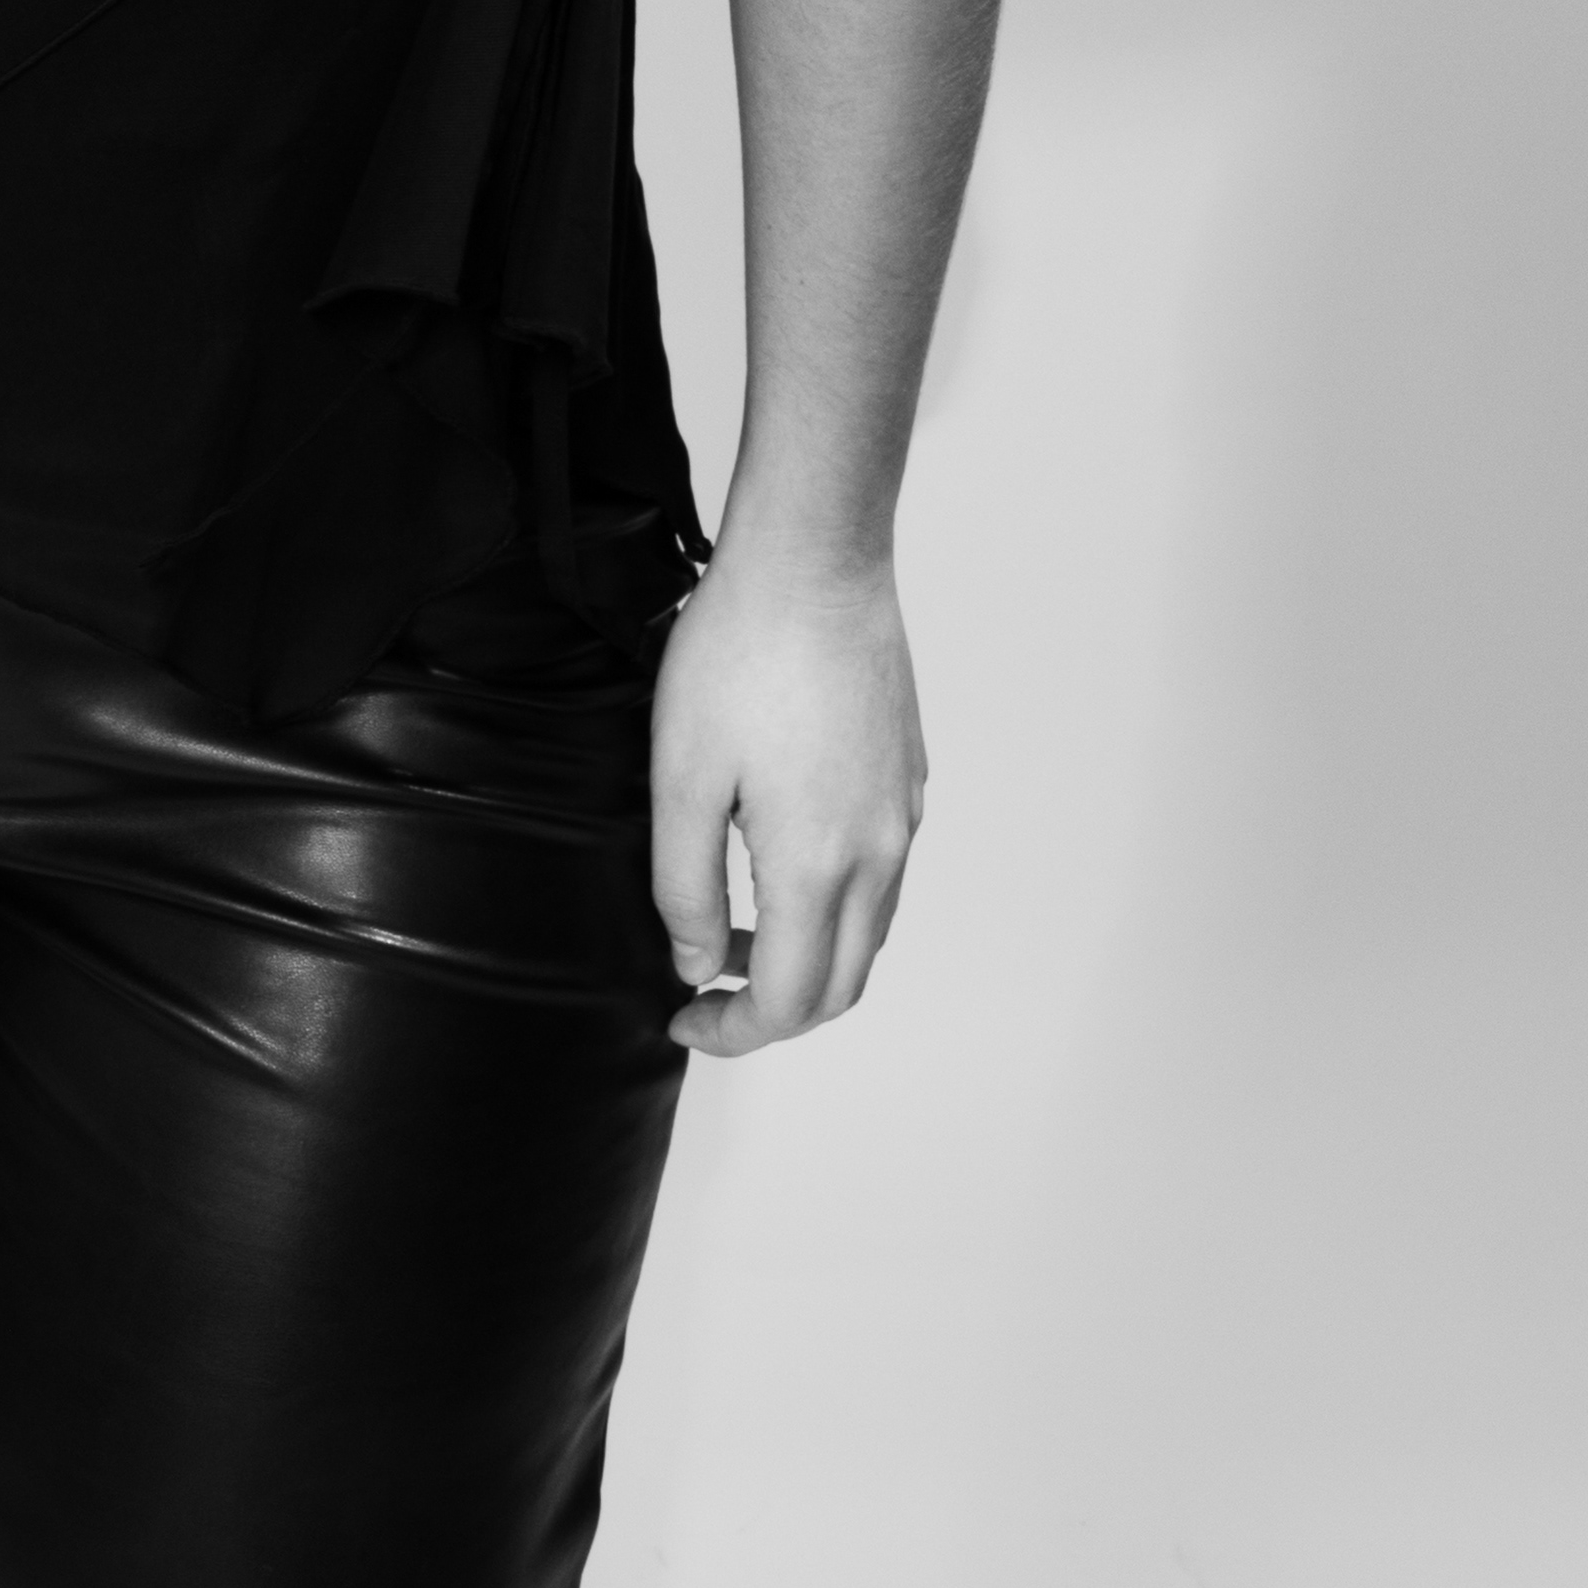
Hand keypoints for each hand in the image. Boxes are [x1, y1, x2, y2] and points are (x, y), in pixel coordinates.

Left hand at [649, 534, 925, 1059]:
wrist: (815, 556)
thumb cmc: (740, 652)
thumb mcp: (680, 775)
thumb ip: (684, 886)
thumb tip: (695, 962)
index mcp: (820, 865)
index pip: (791, 1002)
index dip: (733, 1030)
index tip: (682, 1015)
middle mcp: (880, 853)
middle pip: (843, 984)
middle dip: (774, 1008)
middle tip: (706, 986)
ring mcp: (902, 814)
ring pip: (869, 932)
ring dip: (808, 956)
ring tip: (734, 925)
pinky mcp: (906, 775)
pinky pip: (882, 876)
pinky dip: (835, 904)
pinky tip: (778, 857)